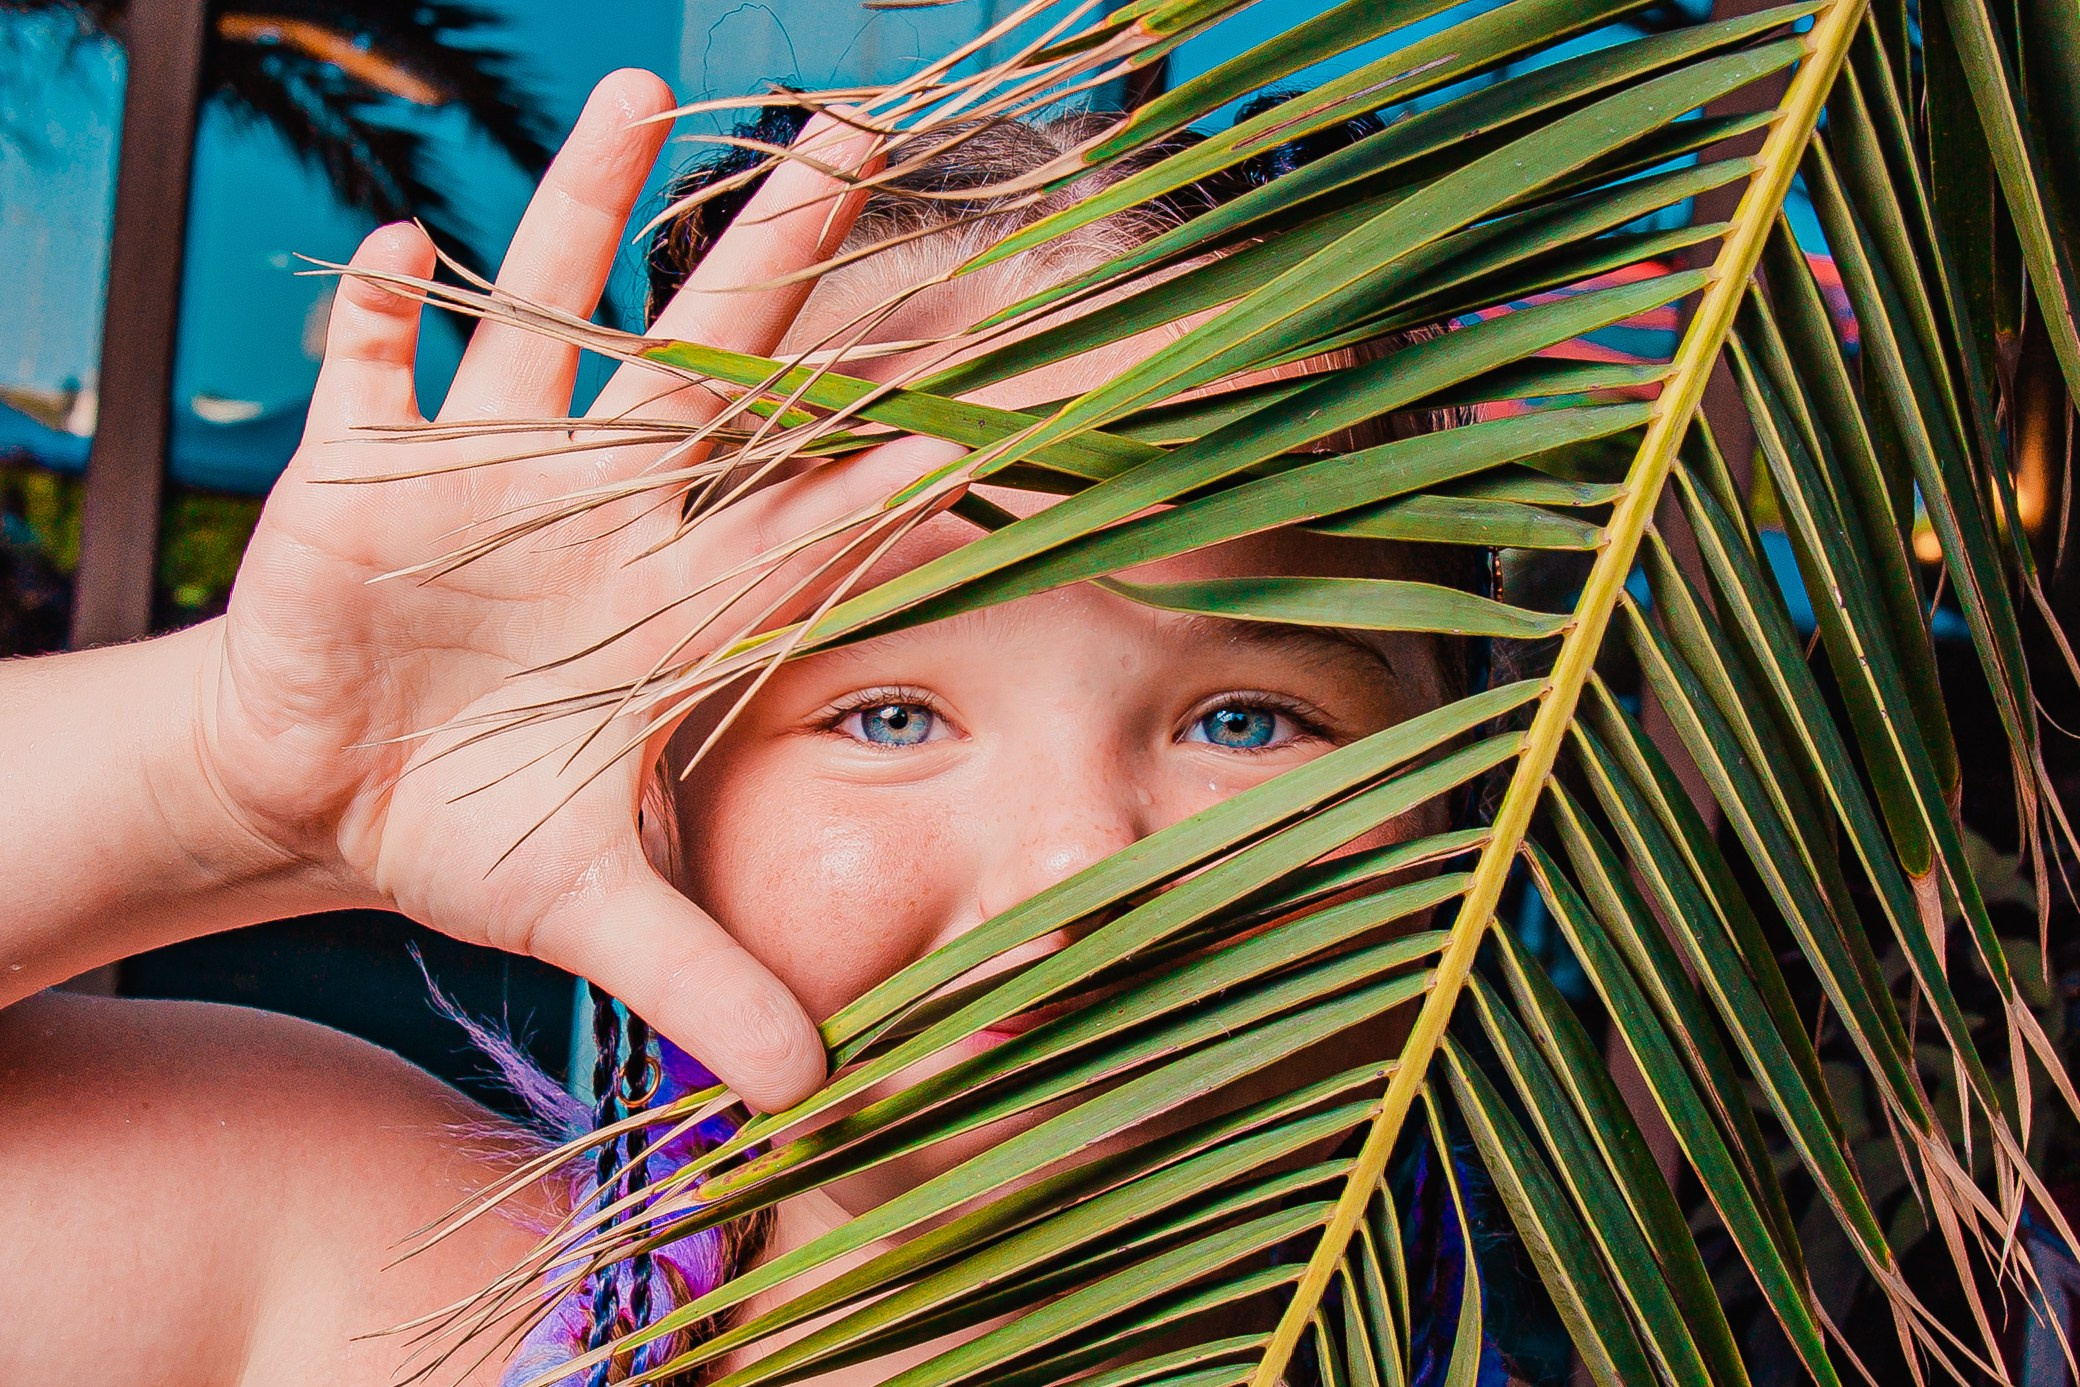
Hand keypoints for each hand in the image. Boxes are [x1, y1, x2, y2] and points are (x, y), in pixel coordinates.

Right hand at [191, 71, 930, 1109]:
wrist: (338, 795)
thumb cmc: (478, 827)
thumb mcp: (592, 909)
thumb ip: (709, 981)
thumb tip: (822, 1099)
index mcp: (674, 598)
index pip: (804, 513)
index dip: (887, 465)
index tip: (979, 405)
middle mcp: (603, 507)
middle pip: (707, 358)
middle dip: (780, 252)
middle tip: (860, 132)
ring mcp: (488, 473)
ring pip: (548, 314)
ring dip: (583, 211)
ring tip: (637, 94)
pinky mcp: (367, 474)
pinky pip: (376, 373)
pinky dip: (386, 318)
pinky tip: (418, 248)